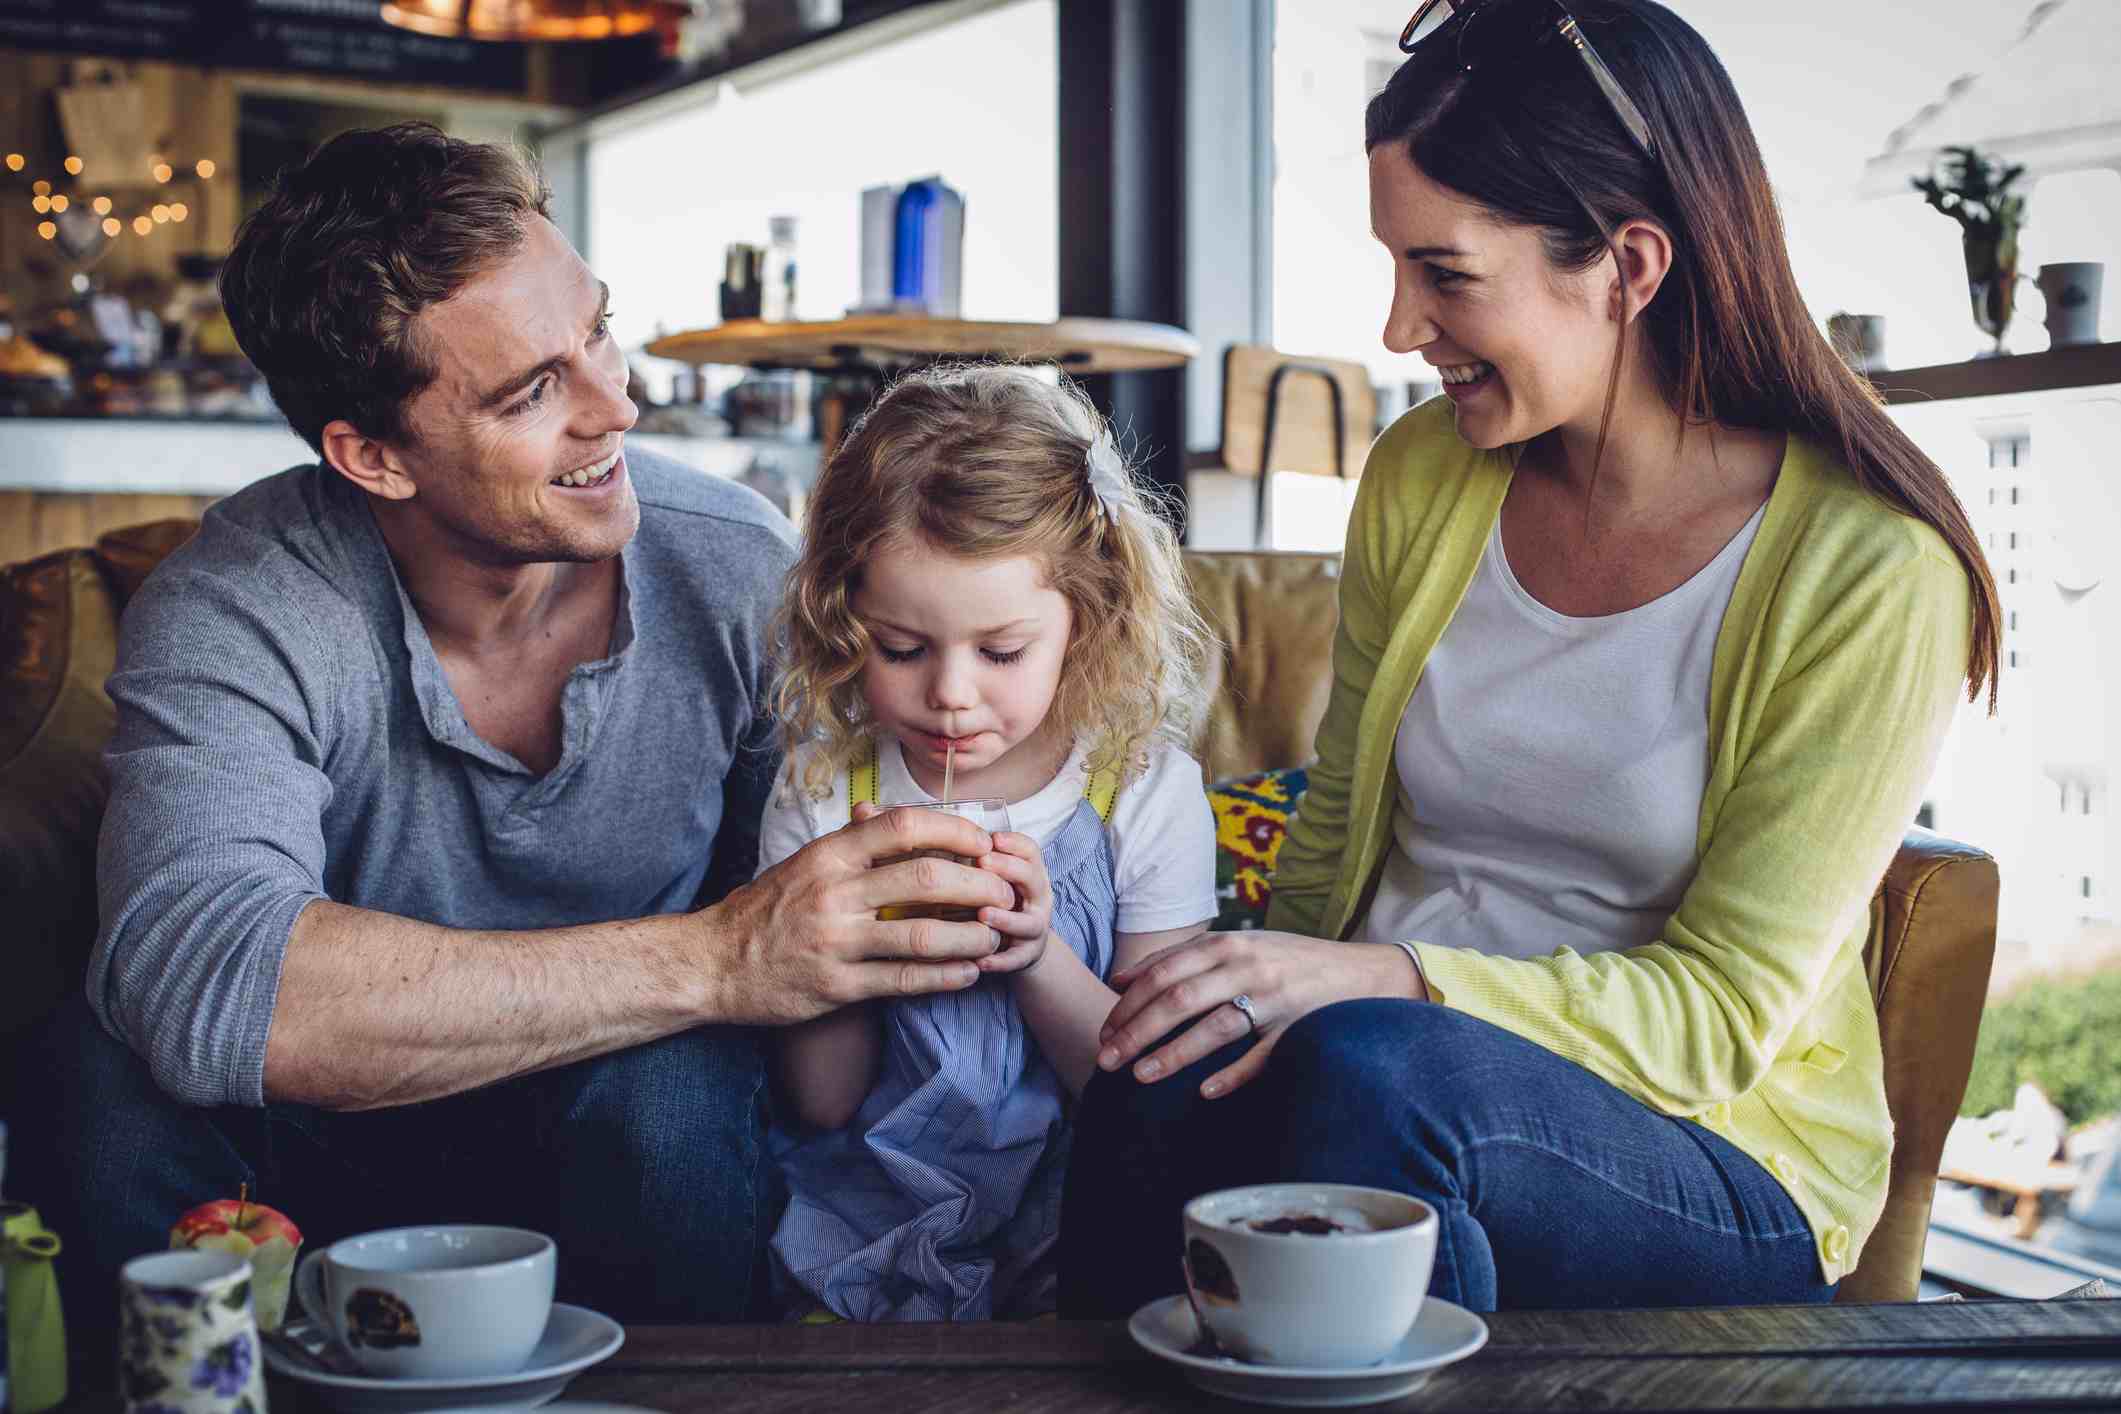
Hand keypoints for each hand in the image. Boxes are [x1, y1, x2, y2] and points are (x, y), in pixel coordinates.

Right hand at [701, 803, 1014, 1024]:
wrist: (712, 963)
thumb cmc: (766, 909)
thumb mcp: (805, 863)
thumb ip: (853, 843)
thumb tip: (902, 819)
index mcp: (829, 855)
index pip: (904, 826)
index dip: (955, 831)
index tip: (983, 843)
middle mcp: (834, 893)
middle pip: (926, 880)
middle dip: (978, 886)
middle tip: (1003, 893)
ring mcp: (836, 942)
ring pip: (922, 936)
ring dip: (970, 938)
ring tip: (993, 938)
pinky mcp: (836, 986)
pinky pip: (903, 980)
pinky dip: (944, 977)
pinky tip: (968, 973)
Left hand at [973, 830, 1053, 974]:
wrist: (1024, 945)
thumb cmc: (1004, 902)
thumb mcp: (999, 878)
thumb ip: (982, 861)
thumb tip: (943, 835)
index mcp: (1031, 873)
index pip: (1030, 851)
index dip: (1013, 843)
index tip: (992, 838)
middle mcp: (1038, 898)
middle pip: (1032, 879)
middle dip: (1008, 869)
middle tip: (983, 862)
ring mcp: (1034, 928)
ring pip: (1027, 923)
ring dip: (1005, 918)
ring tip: (983, 914)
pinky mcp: (1026, 956)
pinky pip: (1015, 959)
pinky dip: (998, 961)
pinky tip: (979, 961)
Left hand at [1094, 931, 1424, 1097]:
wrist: (1362, 973)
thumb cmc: (1288, 961)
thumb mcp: (1238, 945)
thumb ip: (1182, 957)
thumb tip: (1121, 980)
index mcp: (1229, 944)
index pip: (1164, 973)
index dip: (1129, 1003)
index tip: (1105, 1030)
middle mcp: (1248, 967)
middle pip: (1179, 999)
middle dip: (1136, 1031)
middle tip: (1106, 1059)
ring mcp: (1274, 1000)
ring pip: (1214, 1028)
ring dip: (1172, 1054)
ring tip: (1139, 1076)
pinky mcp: (1298, 1029)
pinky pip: (1260, 1057)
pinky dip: (1231, 1075)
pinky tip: (1205, 1092)